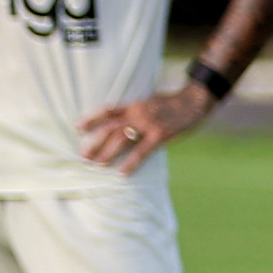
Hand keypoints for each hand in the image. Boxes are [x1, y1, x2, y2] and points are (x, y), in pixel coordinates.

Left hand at [80, 85, 211, 173]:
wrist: (195, 100)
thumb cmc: (171, 104)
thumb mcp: (149, 103)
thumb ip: (134, 113)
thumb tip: (120, 126)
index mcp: (134, 105)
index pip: (108, 110)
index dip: (92, 118)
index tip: (77, 128)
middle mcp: (137, 113)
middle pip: (110, 128)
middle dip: (94, 143)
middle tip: (83, 156)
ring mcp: (148, 124)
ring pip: (121, 139)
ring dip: (107, 153)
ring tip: (97, 164)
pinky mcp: (160, 135)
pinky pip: (142, 151)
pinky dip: (131, 162)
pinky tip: (122, 172)